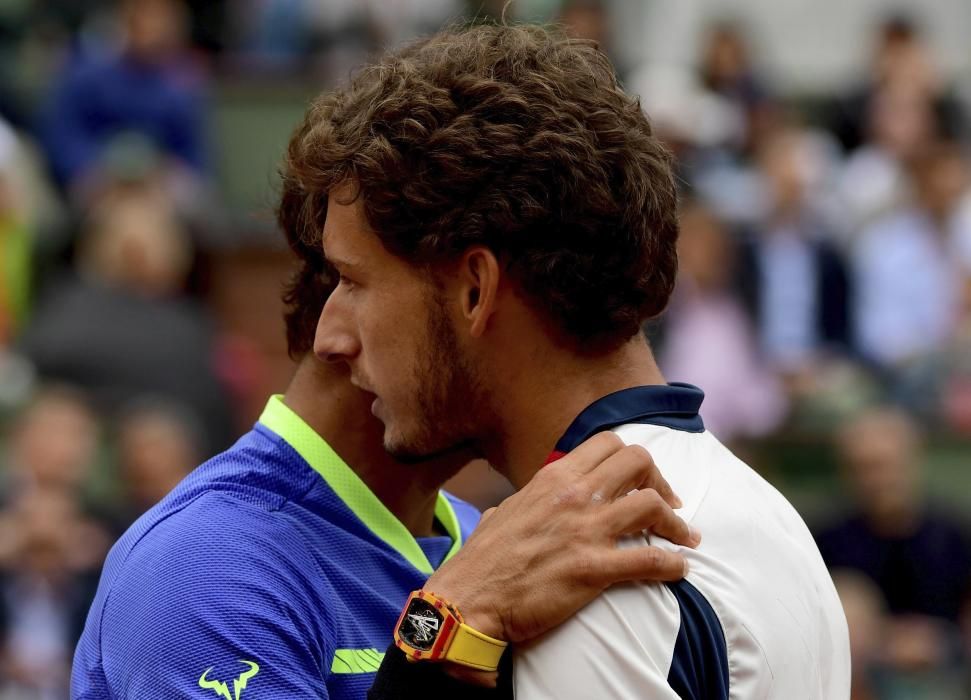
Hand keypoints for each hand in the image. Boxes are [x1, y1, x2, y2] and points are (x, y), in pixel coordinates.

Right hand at [426, 431, 699, 644]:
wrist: (469, 599)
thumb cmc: (483, 560)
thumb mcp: (504, 512)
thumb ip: (525, 501)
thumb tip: (522, 503)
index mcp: (553, 477)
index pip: (608, 444)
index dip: (635, 460)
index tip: (644, 481)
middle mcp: (573, 496)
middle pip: (637, 461)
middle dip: (661, 480)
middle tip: (669, 504)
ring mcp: (585, 531)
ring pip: (651, 504)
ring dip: (676, 523)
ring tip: (685, 538)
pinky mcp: (593, 569)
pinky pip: (650, 560)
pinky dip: (673, 565)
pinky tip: (680, 570)